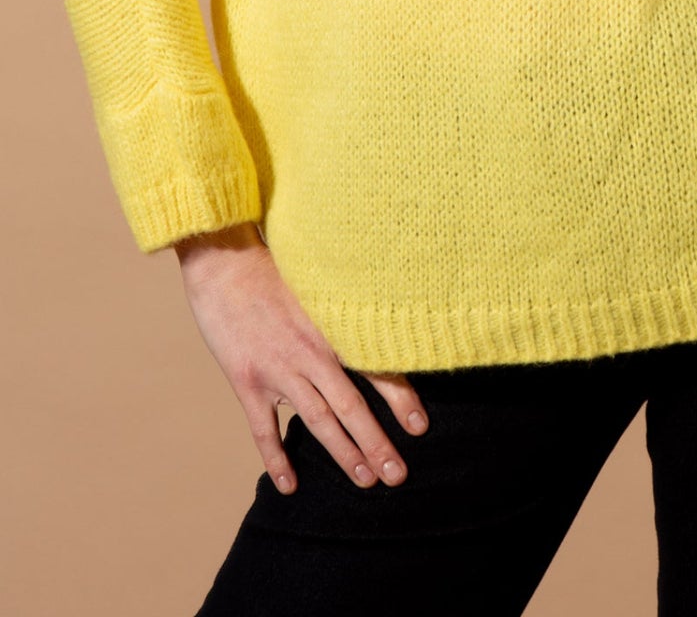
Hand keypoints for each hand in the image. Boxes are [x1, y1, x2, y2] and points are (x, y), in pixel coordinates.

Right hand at [174, 222, 429, 493]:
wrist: (225, 262)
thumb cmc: (276, 269)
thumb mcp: (320, 284)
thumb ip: (346, 309)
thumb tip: (382, 325)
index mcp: (332, 327)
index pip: (374, 368)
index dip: (399, 399)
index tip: (419, 428)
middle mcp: (310, 352)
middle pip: (351, 406)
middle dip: (376, 443)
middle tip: (398, 476)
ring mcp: (278, 369)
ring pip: (317, 421)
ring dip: (342, 453)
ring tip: (364, 480)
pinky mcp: (247, 381)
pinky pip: (264, 429)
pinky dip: (277, 459)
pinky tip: (290, 486)